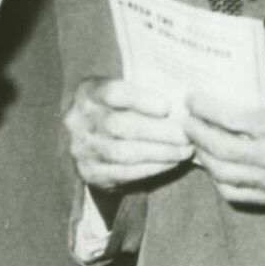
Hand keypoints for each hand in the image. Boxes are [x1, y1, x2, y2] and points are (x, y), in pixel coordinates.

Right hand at [65, 77, 194, 190]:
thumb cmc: (113, 110)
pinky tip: (171, 163)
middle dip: (158, 131)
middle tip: (186, 134)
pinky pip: (124, 173)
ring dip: (160, 152)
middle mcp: (78, 120)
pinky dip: (152, 168)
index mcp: (87, 92)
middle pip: (119, 126)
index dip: (140, 100)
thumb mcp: (118, 94)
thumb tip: (179, 102)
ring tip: (184, 150)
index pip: (112, 93)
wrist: (84, 139)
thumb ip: (140, 96)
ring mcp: (82, 149)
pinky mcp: (90, 173)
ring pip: (123, 152)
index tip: (167, 106)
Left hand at [183, 83, 264, 206]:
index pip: (234, 120)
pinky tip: (211, 162)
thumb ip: (258, 92)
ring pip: (224, 174)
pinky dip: (217, 178)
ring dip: (203, 156)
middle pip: (223, 150)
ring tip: (194, 140)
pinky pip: (235, 193)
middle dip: (197, 133)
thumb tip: (220, 85)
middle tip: (186, 120)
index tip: (192, 99)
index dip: (207, 109)